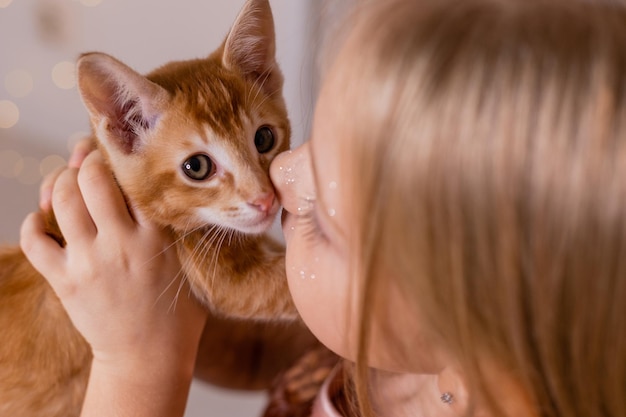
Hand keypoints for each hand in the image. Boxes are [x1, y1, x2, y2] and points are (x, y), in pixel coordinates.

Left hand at [21, 150, 206, 368]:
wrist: (149, 359)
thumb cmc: (177, 313)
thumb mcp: (189, 265)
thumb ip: (177, 229)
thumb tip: (162, 192)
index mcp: (157, 238)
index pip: (134, 180)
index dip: (124, 158)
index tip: (120, 151)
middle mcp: (121, 244)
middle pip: (92, 179)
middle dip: (88, 161)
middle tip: (90, 162)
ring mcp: (90, 263)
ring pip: (62, 201)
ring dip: (60, 182)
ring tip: (68, 182)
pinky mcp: (65, 282)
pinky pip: (35, 240)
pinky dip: (33, 222)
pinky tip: (43, 217)